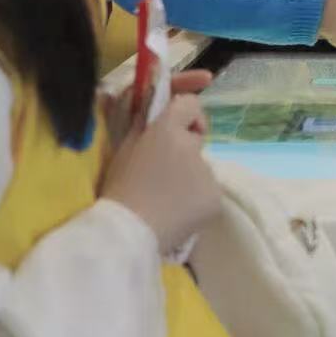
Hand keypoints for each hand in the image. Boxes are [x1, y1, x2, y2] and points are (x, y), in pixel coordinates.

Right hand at [101, 92, 221, 254]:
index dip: (185, 115)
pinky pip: (208, 192)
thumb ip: (144, 127)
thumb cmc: (119, 190)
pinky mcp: (216, 197)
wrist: (128, 232)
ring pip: (202, 168)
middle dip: (185, 149)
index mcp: (167, 130)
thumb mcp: (125, 150)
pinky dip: (197, 200)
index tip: (177, 129)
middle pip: (197, 138)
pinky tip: (178, 213)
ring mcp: (207, 172)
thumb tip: (155, 112)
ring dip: (190, 178)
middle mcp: (192, 145)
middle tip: (164, 174)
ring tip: (167, 200)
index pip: (190, 104)